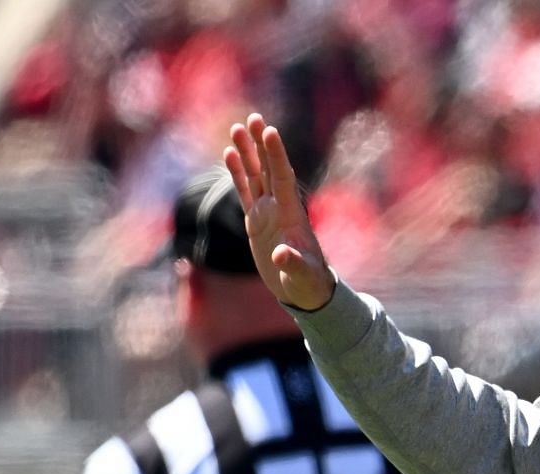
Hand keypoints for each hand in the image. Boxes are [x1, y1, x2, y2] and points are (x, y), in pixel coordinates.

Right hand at [223, 113, 334, 310]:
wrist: (304, 291)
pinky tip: (229, 153)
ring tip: (237, 128)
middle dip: (261, 144)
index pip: (282, 178)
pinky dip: (237, 173)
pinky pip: (244, 191)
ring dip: (247, 152)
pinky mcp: (256, 221)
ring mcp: (267, 212)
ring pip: (255, 175)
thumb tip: (281, 255)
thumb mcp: (303, 276)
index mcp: (292, 215)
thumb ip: (294, 264)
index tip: (270, 131)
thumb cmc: (309, 284)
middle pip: (268, 169)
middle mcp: (279, 208)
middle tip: (253, 117)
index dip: (276, 155)